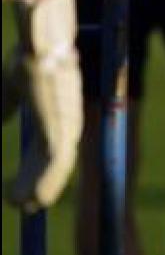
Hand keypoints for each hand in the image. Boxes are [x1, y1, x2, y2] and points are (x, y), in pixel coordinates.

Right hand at [3, 0, 81, 212]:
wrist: (40, 47)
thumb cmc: (27, 61)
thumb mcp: (11, 88)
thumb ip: (7, 104)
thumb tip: (2, 118)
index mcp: (54, 117)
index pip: (43, 153)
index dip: (30, 173)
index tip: (15, 189)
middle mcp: (65, 125)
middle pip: (51, 166)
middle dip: (34, 187)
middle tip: (19, 206)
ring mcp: (67, 128)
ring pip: (55, 170)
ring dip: (39, 190)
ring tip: (22, 207)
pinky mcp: (65, 129)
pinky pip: (59, 166)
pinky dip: (47, 185)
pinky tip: (36, 201)